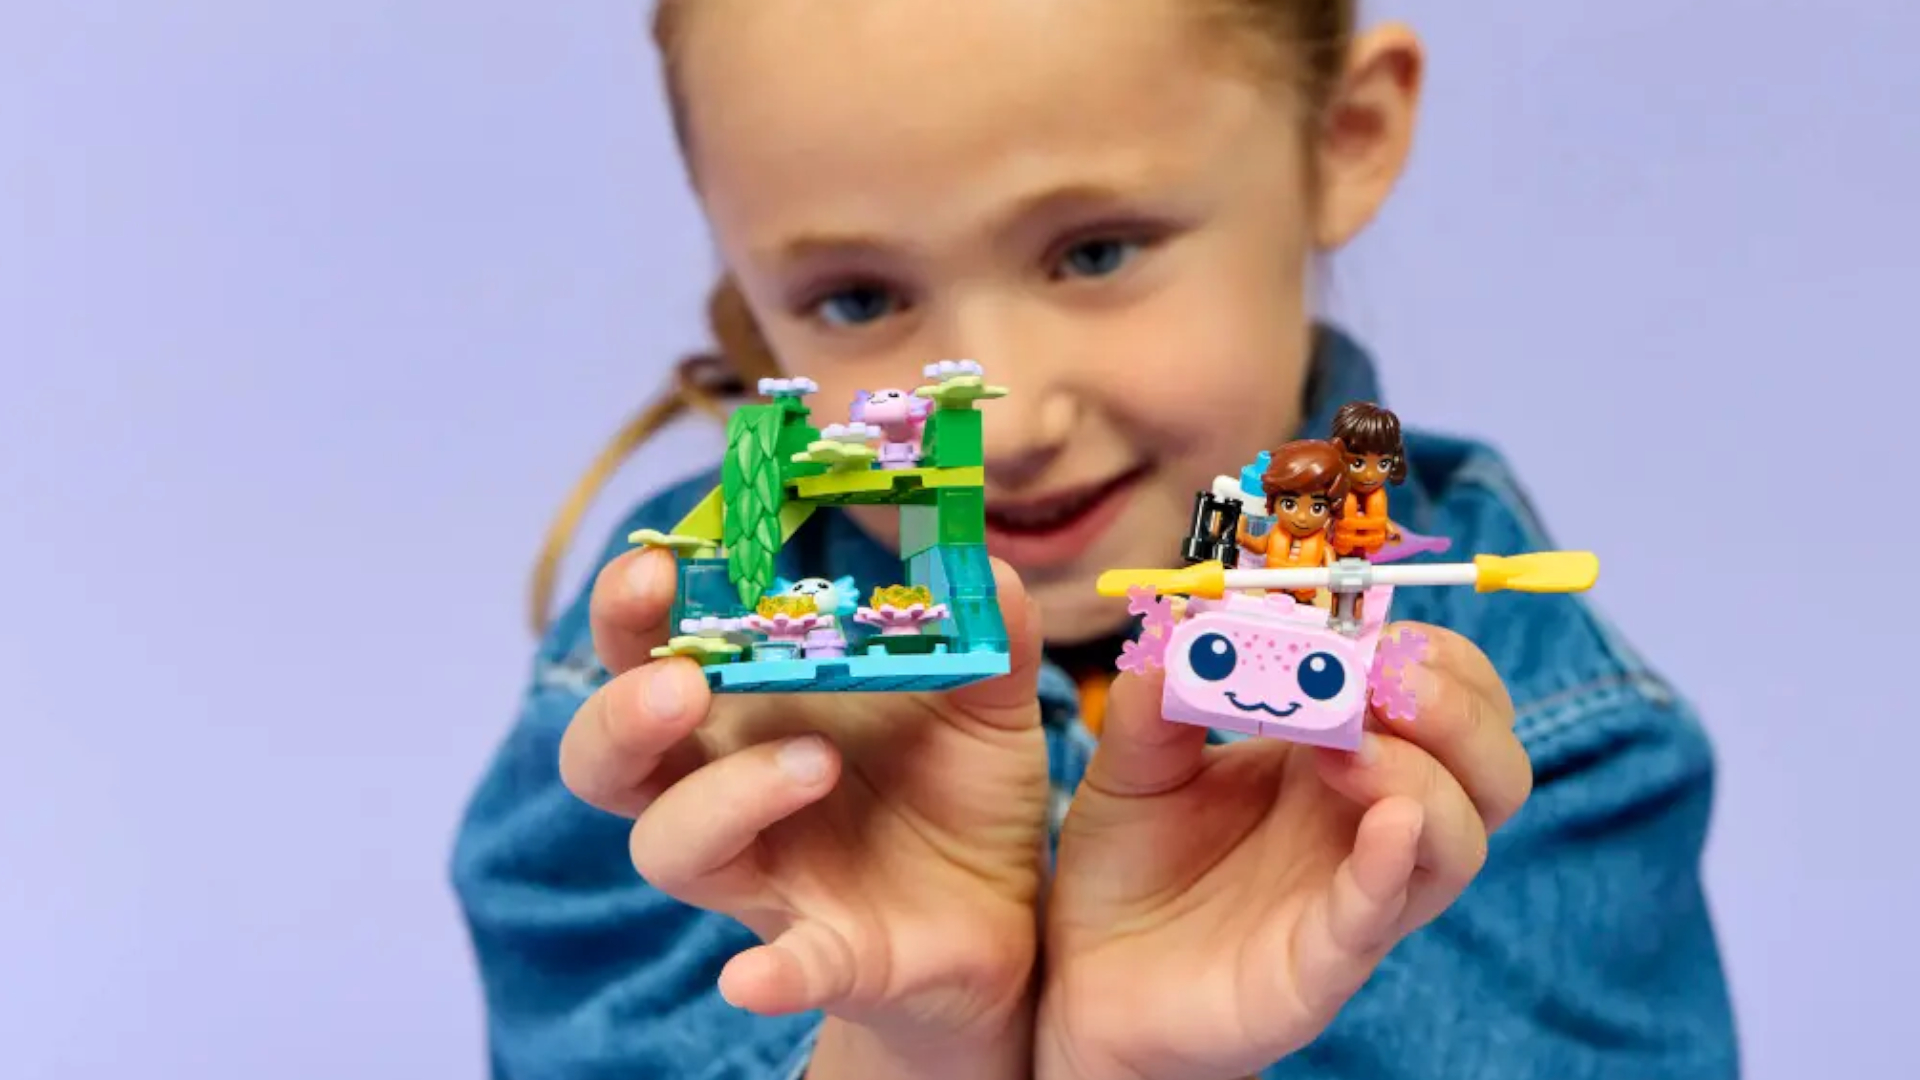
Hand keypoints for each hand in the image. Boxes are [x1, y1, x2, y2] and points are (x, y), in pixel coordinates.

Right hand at [559, 547, 1049, 1073]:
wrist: (1011, 911)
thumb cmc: (960, 783)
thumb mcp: (987, 692)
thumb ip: (989, 623)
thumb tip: (987, 558)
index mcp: (748, 707)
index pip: (646, 651)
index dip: (628, 610)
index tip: (658, 566)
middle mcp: (725, 788)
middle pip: (607, 757)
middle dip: (624, 713)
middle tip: (684, 682)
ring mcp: (763, 875)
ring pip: (669, 847)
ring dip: (723, 800)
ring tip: (817, 761)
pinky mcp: (822, 954)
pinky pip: (776, 969)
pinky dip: (765, 973)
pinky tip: (754, 978)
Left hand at [1035, 624, 1529, 1079]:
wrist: (1085, 978)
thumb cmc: (1131, 865)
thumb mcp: (1132, 759)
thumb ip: (1154, 691)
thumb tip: (1184, 619)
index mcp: (1338, 758)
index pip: (1445, 694)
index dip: (1425, 653)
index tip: (1360, 624)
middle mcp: (1366, 825)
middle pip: (1489, 765)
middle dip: (1456, 706)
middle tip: (1385, 674)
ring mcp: (1355, 898)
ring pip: (1461, 840)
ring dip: (1424, 773)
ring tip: (1349, 744)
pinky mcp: (1319, 966)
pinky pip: (1379, 917)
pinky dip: (1393, 866)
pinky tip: (1387, 823)